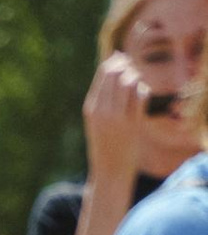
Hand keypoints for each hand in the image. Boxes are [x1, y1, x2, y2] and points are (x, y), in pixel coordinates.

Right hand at [86, 49, 162, 186]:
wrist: (109, 173)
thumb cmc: (105, 144)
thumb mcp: (97, 121)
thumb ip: (103, 96)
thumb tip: (115, 62)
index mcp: (91, 108)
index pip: (104, 71)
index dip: (118, 61)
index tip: (125, 64)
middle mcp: (102, 111)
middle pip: (116, 72)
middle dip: (128, 67)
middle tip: (133, 73)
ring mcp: (117, 118)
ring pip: (129, 81)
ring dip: (136, 78)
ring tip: (137, 86)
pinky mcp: (132, 124)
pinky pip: (141, 95)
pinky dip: (143, 91)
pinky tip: (141, 98)